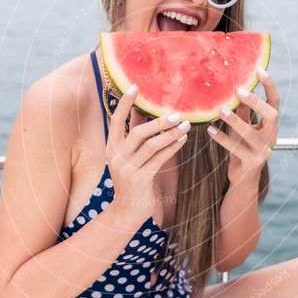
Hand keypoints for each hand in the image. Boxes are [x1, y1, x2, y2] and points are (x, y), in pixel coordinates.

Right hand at [106, 86, 190, 224]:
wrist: (126, 211)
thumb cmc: (131, 179)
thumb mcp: (128, 157)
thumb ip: (134, 135)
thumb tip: (142, 111)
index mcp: (111, 147)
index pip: (116, 120)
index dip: (125, 103)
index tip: (135, 86)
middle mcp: (117, 156)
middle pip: (138, 132)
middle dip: (159, 121)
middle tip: (177, 113)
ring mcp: (127, 169)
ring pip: (151, 145)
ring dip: (170, 134)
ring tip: (186, 125)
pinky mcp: (140, 179)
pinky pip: (159, 160)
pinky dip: (172, 148)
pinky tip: (182, 140)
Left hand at [206, 68, 279, 184]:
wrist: (244, 180)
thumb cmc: (242, 148)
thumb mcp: (243, 128)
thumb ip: (242, 111)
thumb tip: (234, 87)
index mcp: (271, 126)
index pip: (275, 102)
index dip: (269, 86)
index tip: (259, 70)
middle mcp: (272, 137)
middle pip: (272, 115)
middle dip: (256, 102)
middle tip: (239, 91)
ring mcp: (263, 151)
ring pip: (250, 133)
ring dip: (234, 120)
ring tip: (219, 110)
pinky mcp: (251, 163)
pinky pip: (236, 148)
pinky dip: (222, 138)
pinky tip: (210, 129)